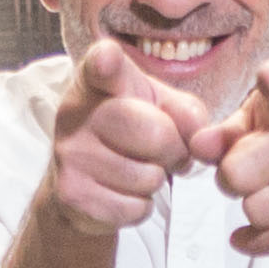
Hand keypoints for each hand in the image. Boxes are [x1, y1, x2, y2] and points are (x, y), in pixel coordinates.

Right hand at [42, 36, 213, 231]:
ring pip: (149, 178)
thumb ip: (186, 113)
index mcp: (97, 80)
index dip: (106, 61)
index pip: (102, 64)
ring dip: (155, 180)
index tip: (107, 59)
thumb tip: (198, 137)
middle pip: (155, 134)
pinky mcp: (71, 193)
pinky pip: (134, 208)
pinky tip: (122, 191)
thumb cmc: (130, 133)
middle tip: (162, 151)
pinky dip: (140, 206)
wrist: (84, 182)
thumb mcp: (161, 109)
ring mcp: (70, 153)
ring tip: (137, 169)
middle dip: (173, 150)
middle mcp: (76, 111)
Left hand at [211, 62, 268, 259]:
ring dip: (251, 210)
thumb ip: (221, 136)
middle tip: (247, 177)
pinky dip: (256, 240)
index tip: (267, 75)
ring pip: (256, 209)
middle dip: (232, 181)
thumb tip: (197, 144)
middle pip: (238, 172)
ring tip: (265, 197)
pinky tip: (257, 231)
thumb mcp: (252, 132)